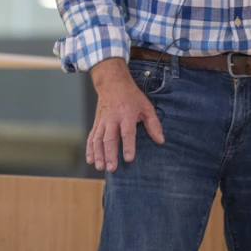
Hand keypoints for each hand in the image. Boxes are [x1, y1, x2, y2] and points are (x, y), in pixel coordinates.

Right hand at [87, 58, 163, 172]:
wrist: (112, 83)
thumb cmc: (131, 96)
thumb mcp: (146, 106)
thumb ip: (154, 124)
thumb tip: (160, 140)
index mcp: (127, 114)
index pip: (127, 132)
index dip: (128, 145)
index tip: (128, 159)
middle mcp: (112, 118)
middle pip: (109, 138)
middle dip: (110, 154)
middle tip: (112, 168)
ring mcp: (102, 121)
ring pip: (98, 139)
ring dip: (98, 154)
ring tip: (100, 167)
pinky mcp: (96, 123)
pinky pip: (91, 137)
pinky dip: (90, 149)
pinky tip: (91, 160)